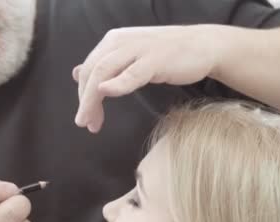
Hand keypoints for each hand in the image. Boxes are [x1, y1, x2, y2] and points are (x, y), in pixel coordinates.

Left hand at [73, 25, 218, 132]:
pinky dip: (116, 84)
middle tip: (85, 123)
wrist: (203, 46)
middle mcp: (121, 41)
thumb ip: (105, 65)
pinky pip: (131, 73)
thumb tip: (76, 73)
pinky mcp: (155, 59)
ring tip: (91, 120)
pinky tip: (106, 93)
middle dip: (85, 100)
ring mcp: (138, 49)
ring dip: (94, 99)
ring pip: (105, 72)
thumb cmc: (167, 55)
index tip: (84, 117)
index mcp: (113, 41)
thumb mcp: (130, 57)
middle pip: (92, 71)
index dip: (81, 94)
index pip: (88, 68)